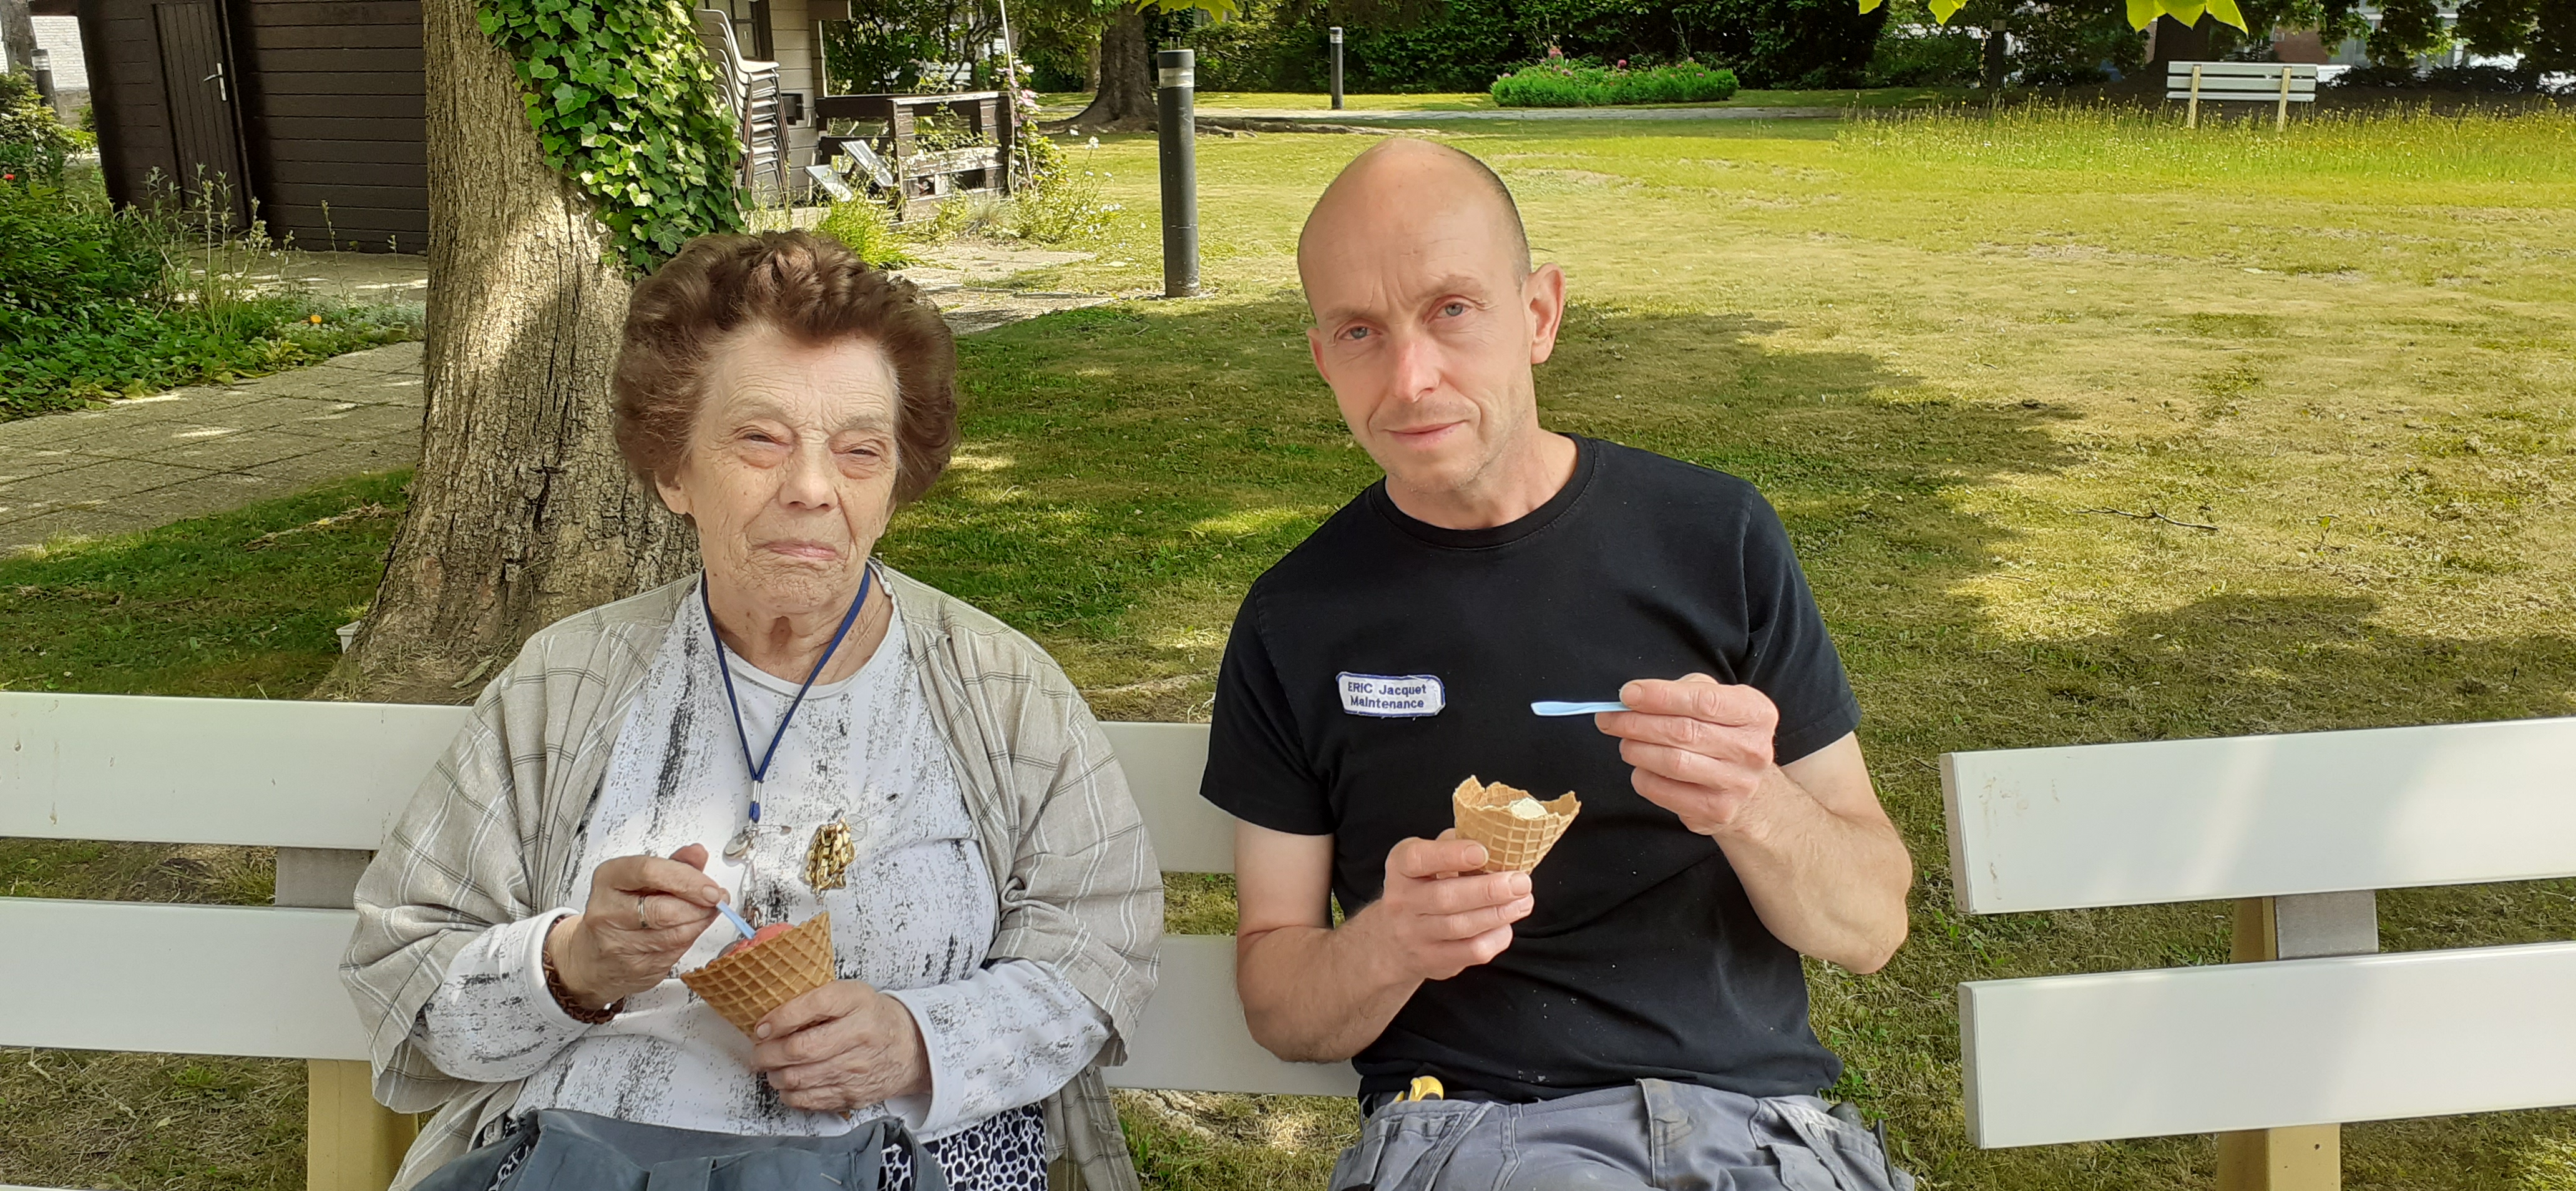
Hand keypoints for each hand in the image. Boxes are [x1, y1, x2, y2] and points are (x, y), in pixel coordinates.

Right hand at [548, 844, 729, 1008]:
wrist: (591, 957)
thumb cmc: (618, 911)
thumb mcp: (639, 880)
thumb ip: (673, 865)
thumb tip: (697, 854)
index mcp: (609, 879)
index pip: (650, 872)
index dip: (687, 879)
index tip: (710, 886)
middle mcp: (608, 911)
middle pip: (664, 909)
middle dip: (699, 905)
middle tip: (716, 900)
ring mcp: (618, 943)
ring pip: (674, 934)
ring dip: (699, 923)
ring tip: (705, 913)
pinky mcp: (634, 968)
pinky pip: (674, 953)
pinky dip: (689, 940)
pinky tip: (688, 930)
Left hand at [752, 980, 930, 1111]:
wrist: (910, 1048)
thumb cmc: (872, 1018)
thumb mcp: (851, 994)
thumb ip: (816, 999)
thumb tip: (771, 1016)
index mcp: (857, 1003)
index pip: (814, 1006)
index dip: (780, 1018)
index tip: (762, 1026)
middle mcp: (859, 1035)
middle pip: (800, 1049)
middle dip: (767, 1053)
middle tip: (758, 1051)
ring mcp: (856, 1069)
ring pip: (799, 1078)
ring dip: (775, 1074)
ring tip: (771, 1067)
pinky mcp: (852, 1094)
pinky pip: (808, 1099)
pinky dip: (789, 1093)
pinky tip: (789, 1083)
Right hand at [1350, 833, 1533, 983]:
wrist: (1393, 940)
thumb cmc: (1423, 888)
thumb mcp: (1428, 860)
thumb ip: (1454, 846)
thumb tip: (1497, 840)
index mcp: (1401, 867)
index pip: (1419, 859)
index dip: (1451, 855)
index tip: (1482, 852)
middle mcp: (1401, 901)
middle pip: (1445, 898)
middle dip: (1489, 890)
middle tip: (1521, 882)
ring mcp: (1415, 935)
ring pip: (1461, 927)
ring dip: (1499, 913)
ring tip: (1523, 901)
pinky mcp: (1433, 960)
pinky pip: (1470, 952)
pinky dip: (1495, 938)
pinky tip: (1507, 925)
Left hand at [1597, 674, 1781, 836]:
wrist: (1750, 792)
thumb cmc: (1724, 736)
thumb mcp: (1719, 702)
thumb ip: (1684, 691)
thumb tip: (1635, 697)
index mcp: (1756, 713)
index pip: (1703, 700)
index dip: (1659, 696)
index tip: (1627, 694)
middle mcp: (1752, 750)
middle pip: (1683, 732)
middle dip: (1636, 723)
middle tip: (1609, 718)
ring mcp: (1736, 784)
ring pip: (1672, 762)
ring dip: (1637, 749)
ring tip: (1625, 742)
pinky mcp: (1716, 811)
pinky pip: (1664, 791)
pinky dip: (1643, 777)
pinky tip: (1641, 767)